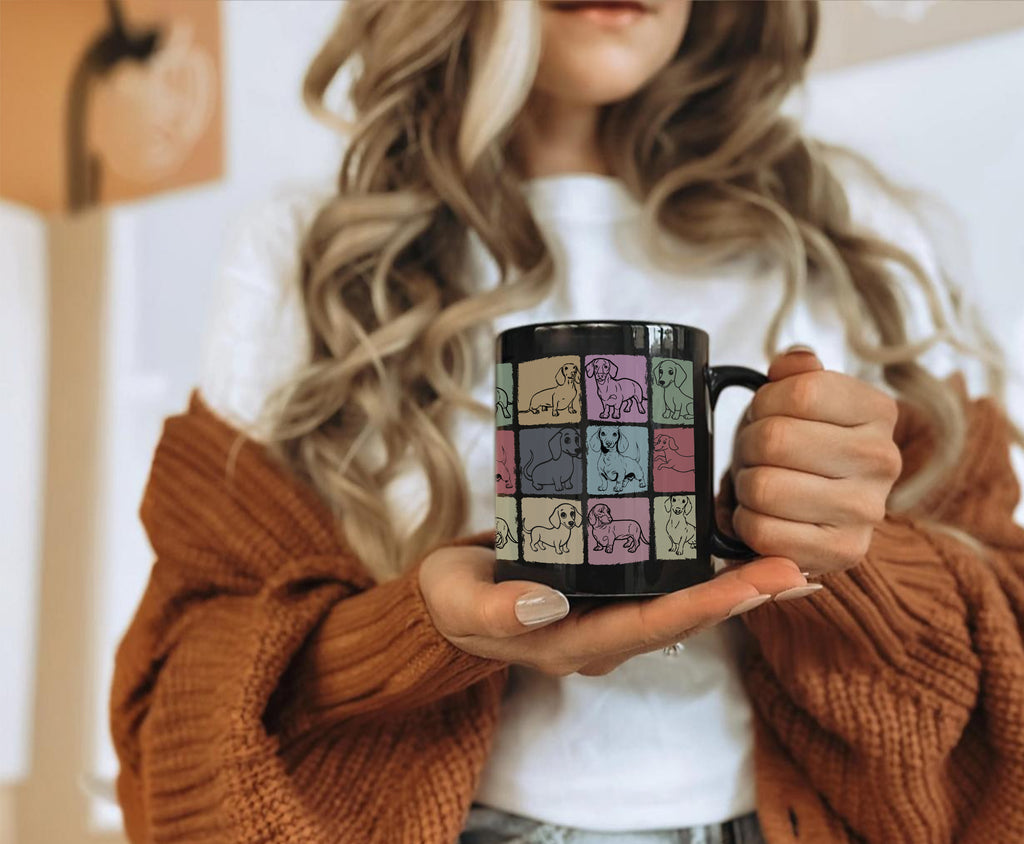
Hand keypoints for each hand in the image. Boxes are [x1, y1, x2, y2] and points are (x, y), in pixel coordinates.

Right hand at [418, 541, 808, 676]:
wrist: (450, 598)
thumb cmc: (453, 601)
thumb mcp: (459, 603)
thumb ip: (497, 611)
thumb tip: (547, 605)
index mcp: (573, 643)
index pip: (652, 627)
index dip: (708, 606)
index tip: (759, 584)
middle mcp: (602, 634)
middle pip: (685, 619)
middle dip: (742, 596)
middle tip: (799, 572)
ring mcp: (607, 613)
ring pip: (684, 602)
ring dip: (737, 585)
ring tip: (792, 565)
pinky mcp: (607, 586)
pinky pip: (667, 582)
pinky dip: (706, 568)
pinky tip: (738, 547)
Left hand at [729, 346, 902, 577]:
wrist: (808, 510)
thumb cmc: (797, 447)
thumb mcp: (798, 398)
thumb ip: (796, 372)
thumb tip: (792, 363)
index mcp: (878, 411)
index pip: (802, 391)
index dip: (765, 402)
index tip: (767, 414)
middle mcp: (884, 460)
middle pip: (775, 439)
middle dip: (748, 445)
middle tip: (756, 454)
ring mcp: (867, 511)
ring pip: (764, 487)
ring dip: (745, 485)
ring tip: (761, 483)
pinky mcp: (844, 553)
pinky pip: (762, 531)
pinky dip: (746, 522)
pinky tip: (763, 515)